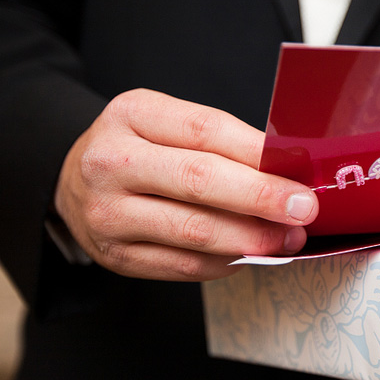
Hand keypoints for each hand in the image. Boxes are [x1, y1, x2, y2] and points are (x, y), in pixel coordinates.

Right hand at [53, 88, 317, 280]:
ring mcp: (108, 213)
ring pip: (194, 231)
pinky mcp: (116, 256)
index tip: (300, 171)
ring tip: (287, 238)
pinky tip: (251, 253)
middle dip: (261, 198)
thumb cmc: (140, 147)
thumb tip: (289, 169)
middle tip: (303, 210)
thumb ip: (223, 141)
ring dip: (252, 238)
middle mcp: (110, 162)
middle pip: (199, 181)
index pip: (205, 130)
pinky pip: (184, 265)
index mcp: (132, 114)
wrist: (76, 181)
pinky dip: (227, 262)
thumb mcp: (169, 123)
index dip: (258, 154)